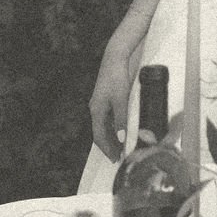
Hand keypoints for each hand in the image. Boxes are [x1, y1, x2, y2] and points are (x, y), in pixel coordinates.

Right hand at [88, 39, 139, 161]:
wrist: (114, 58)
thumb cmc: (116, 77)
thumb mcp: (121, 100)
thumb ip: (121, 119)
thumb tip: (121, 138)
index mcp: (96, 111)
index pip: (99, 136)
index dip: (107, 148)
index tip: (114, 158)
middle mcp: (95, 109)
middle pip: (100, 132)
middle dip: (108, 145)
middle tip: (118, 157)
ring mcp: (99, 104)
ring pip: (103, 126)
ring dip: (110, 137)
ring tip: (120, 147)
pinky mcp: (105, 99)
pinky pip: (107, 118)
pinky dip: (112, 127)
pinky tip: (120, 130)